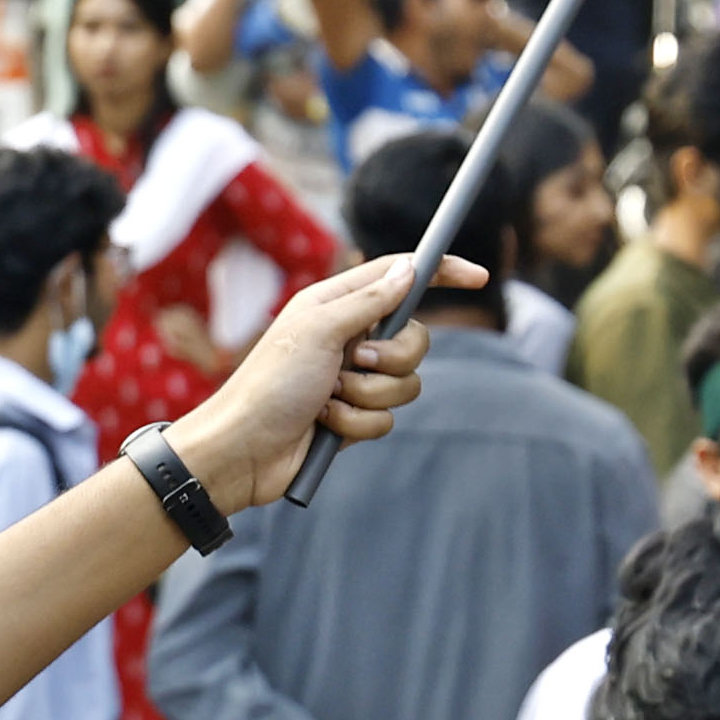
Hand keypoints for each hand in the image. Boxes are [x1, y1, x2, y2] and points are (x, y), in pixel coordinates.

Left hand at [170, 255, 449, 503]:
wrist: (242, 451)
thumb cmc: (270, 384)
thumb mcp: (319, 330)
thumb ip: (369, 300)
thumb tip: (409, 269)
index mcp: (335, 306)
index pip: (398, 277)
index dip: (439, 272)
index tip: (477, 275)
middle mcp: (347, 339)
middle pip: (414, 339)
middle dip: (394, 358)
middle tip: (356, 362)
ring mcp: (352, 380)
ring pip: (406, 384)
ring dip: (368, 395)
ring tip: (328, 399)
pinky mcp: (353, 417)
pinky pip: (386, 418)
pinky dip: (356, 423)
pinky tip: (323, 425)